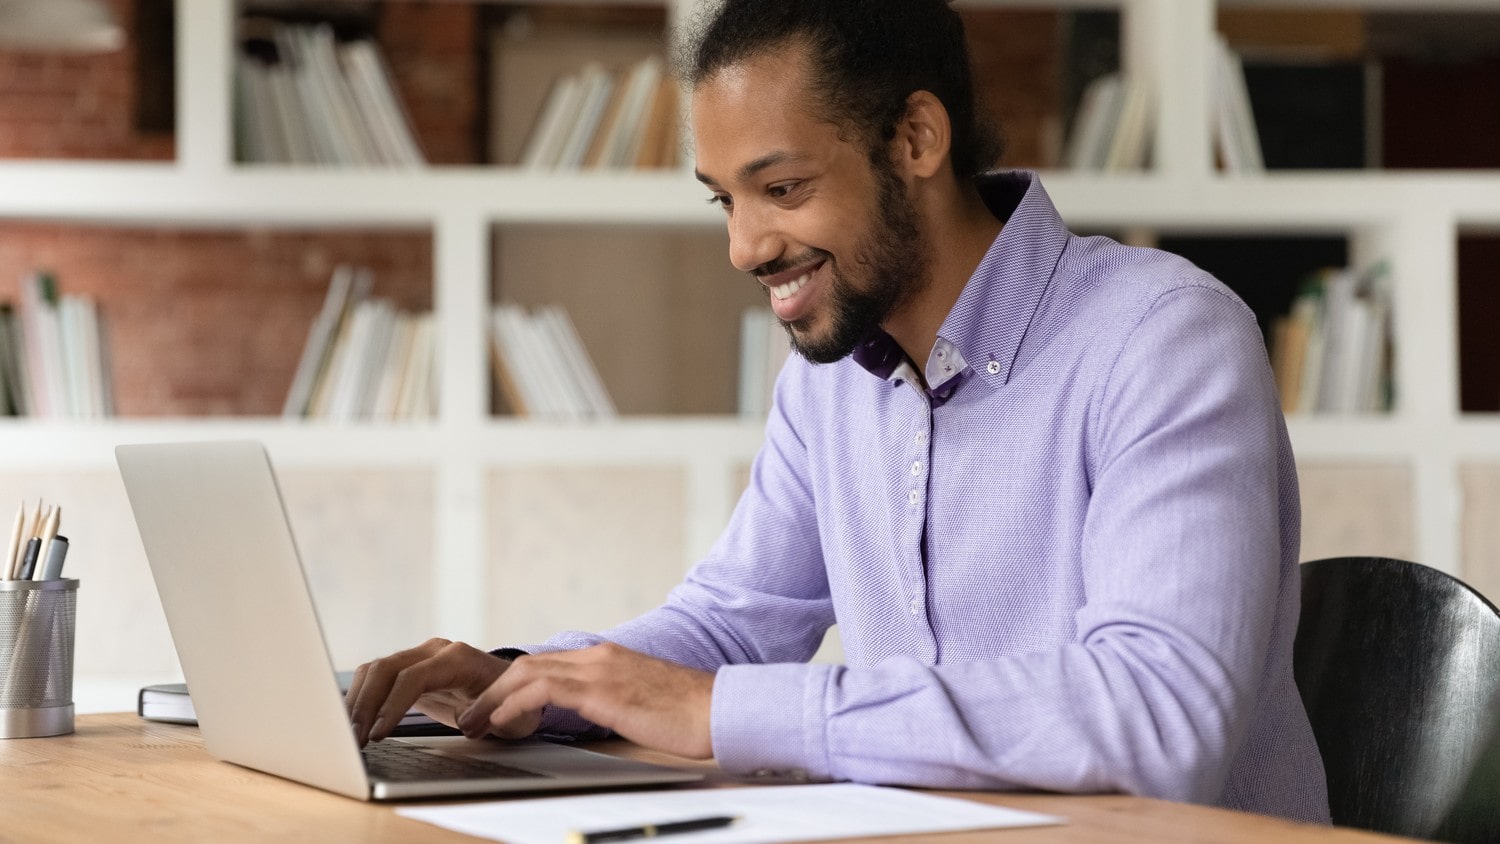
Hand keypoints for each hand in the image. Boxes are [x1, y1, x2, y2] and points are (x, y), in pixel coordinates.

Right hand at [346, 638, 511, 745]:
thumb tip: (465, 722)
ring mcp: (421, 657)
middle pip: (386, 668)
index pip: (414, 676)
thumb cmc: (514, 703)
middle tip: (354, 740)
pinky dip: (362, 697)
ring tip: (349, 735)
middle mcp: (436, 651)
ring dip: (358, 701)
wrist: (516, 689)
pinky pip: (377, 677)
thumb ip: (487, 715)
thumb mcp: (509, 714)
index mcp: (460, 659)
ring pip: (376, 669)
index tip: (378, 733)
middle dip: (365, 705)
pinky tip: (355, 721)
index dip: (393, 705)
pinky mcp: (409, 669)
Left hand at [456, 642, 714, 758]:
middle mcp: (599, 656)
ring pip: (528, 673)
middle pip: (529, 664)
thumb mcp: (640, 702)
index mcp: (607, 658)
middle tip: (470, 716)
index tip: (492, 707)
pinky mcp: (602, 690)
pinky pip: (543, 690)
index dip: (512, 685)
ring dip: (493, 700)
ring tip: (474, 723)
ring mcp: (600, 669)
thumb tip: (589, 716)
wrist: (719, 709)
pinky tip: (500, 721)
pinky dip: (513, 704)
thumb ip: (611, 700)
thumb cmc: (687, 714)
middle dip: (493, 690)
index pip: (546, 664)